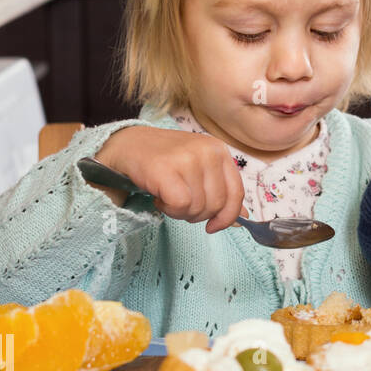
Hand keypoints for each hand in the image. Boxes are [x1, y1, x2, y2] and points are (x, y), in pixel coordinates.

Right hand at [94, 125, 247, 232]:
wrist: (127, 144)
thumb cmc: (165, 161)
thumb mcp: (199, 170)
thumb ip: (221, 190)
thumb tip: (242, 218)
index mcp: (219, 150)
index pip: (236, 192)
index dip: (228, 216)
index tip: (214, 226)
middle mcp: (208, 151)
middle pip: (217, 204)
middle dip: (198, 214)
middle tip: (179, 204)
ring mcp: (187, 158)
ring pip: (198, 206)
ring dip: (180, 212)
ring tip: (167, 198)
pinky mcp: (166, 169)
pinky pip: (180, 205)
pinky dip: (169, 209)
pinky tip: (159, 198)